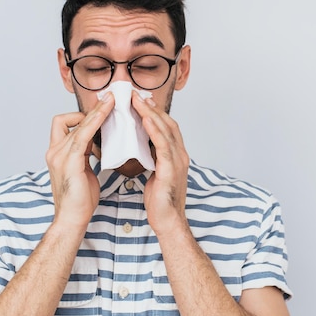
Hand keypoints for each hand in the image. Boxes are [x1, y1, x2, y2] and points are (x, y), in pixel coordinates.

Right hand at [45, 93, 114, 229]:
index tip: (102, 111)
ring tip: (112, 101)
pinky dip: (95, 121)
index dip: (83, 116)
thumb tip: (97, 145)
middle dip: (91, 109)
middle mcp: (54, 151)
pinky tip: (107, 114)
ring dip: (96, 111)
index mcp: (57, 153)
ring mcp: (59, 155)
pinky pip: (83, 134)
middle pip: (70, 120)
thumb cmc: (80, 200)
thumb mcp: (83, 171)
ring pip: (78, 124)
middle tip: (111, 99)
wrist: (72, 219)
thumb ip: (86, 155)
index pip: (65, 125)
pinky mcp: (69, 161)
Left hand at [131, 91, 189, 234]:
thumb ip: (151, 159)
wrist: (168, 222)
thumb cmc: (160, 202)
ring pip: (166, 130)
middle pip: (168, 122)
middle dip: (151, 107)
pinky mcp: (171, 169)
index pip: (166, 126)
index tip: (139, 100)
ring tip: (136, 100)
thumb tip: (139, 147)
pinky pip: (163, 145)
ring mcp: (178, 161)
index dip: (154, 112)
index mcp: (176, 155)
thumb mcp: (155, 174)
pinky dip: (155, 130)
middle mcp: (180, 154)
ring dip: (151, 113)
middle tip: (135, 93)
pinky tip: (146, 119)